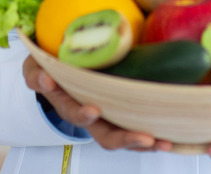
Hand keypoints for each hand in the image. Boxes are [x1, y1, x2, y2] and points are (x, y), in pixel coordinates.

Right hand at [23, 56, 172, 151]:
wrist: (61, 67)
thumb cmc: (50, 67)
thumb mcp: (36, 68)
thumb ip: (36, 74)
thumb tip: (45, 78)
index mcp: (70, 105)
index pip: (76, 114)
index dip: (83, 115)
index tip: (93, 110)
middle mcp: (92, 116)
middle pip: (107, 136)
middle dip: (126, 139)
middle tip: (146, 138)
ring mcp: (110, 116)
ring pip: (127, 136)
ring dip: (146, 143)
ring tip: (165, 143)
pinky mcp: (126, 111)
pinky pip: (141, 125)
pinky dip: (157, 133)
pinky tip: (174, 135)